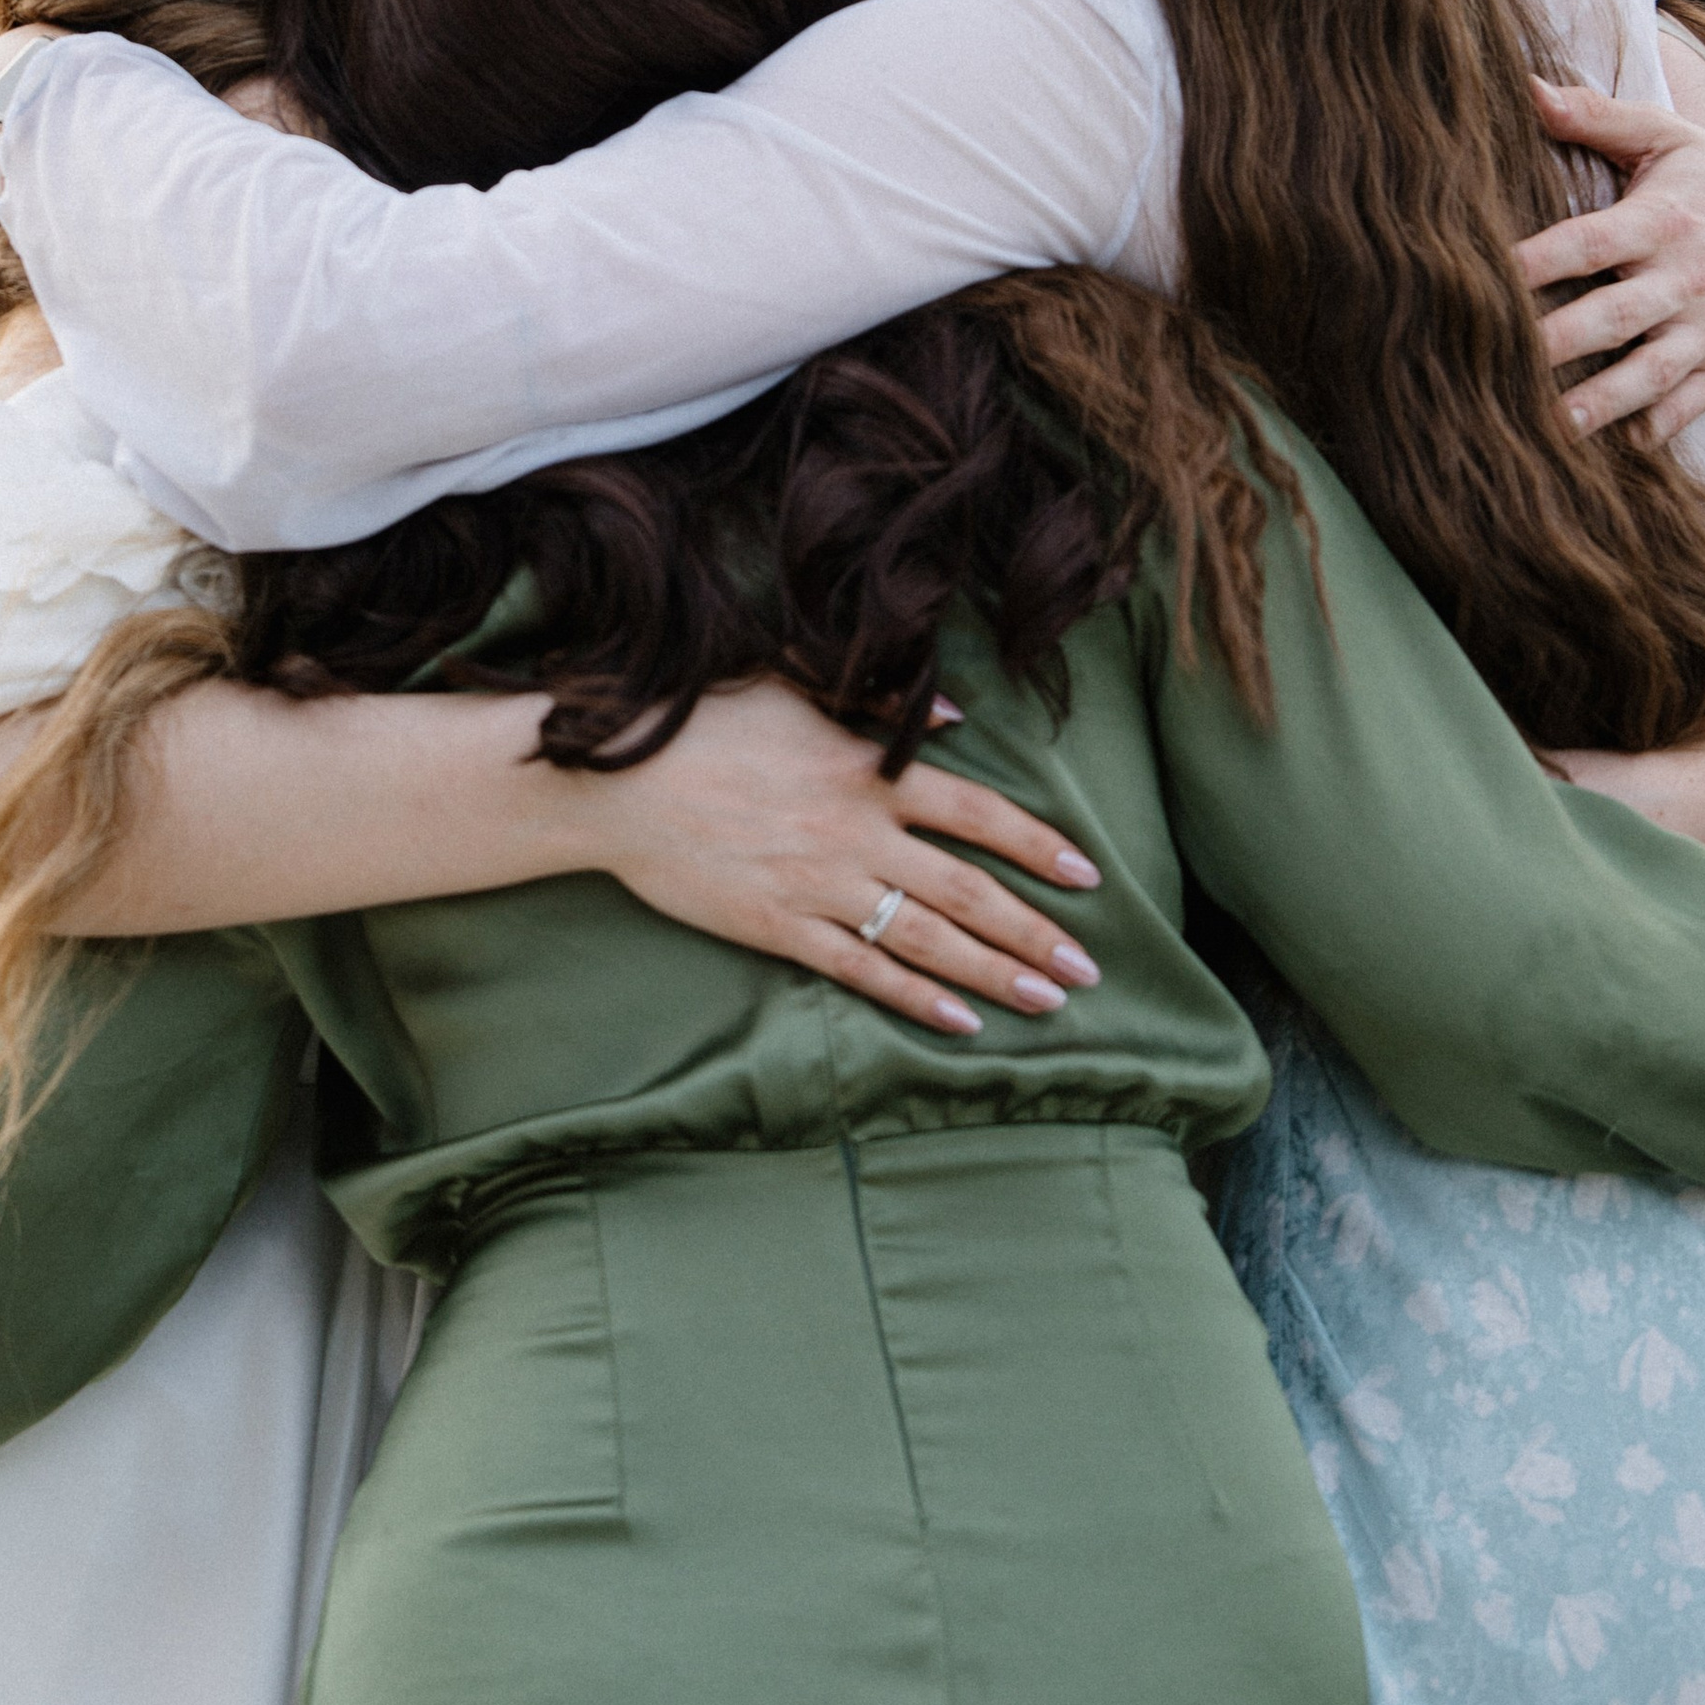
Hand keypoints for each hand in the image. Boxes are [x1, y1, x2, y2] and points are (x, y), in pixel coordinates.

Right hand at [583, 678, 1102, 1036]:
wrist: (614, 782)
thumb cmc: (700, 720)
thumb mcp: (793, 683)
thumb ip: (878, 702)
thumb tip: (954, 719)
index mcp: (868, 769)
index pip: (979, 814)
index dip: (1038, 846)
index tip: (1086, 875)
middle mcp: (858, 833)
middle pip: (970, 890)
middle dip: (1036, 932)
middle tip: (1089, 968)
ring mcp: (820, 886)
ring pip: (929, 939)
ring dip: (996, 973)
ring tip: (1049, 1002)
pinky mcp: (780, 929)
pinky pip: (863, 971)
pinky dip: (917, 998)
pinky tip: (961, 1022)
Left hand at [1518, 76, 1704, 440]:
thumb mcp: (1668, 137)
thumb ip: (1596, 117)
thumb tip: (1524, 87)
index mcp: (1661, 221)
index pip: (1588, 242)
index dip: (1537, 260)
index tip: (1483, 276)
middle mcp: (1685, 281)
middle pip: (1613, 316)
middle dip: (1557, 342)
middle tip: (1496, 362)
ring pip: (1649, 375)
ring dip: (1600, 404)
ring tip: (1549, 429)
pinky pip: (1688, 408)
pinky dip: (1654, 430)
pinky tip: (1610, 452)